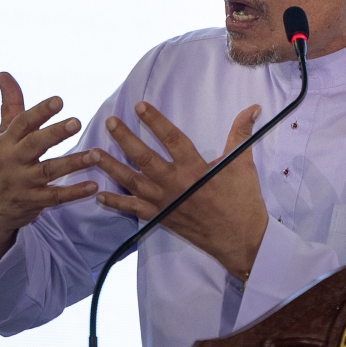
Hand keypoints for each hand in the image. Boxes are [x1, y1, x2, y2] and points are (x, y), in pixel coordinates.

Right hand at [0, 72, 98, 296]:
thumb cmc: (1, 162)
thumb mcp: (2, 134)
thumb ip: (10, 104)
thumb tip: (3, 73)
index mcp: (7, 141)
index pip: (23, 123)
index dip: (40, 111)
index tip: (59, 100)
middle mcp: (13, 160)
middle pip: (35, 145)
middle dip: (55, 134)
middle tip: (77, 122)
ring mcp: (22, 182)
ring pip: (49, 171)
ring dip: (73, 163)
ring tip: (95, 155)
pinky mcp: (32, 201)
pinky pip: (55, 197)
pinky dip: (74, 192)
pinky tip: (93, 185)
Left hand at [93, 101, 268, 279]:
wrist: (241, 241)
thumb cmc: (243, 202)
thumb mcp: (243, 165)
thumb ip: (241, 134)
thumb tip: (253, 108)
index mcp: (195, 169)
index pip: (171, 138)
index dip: (155, 121)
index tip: (139, 105)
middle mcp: (175, 185)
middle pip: (144, 158)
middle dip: (125, 139)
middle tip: (110, 122)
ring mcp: (165, 203)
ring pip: (132, 182)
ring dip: (111, 166)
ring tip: (92, 152)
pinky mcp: (161, 218)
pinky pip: (134, 209)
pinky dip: (117, 201)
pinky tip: (100, 194)